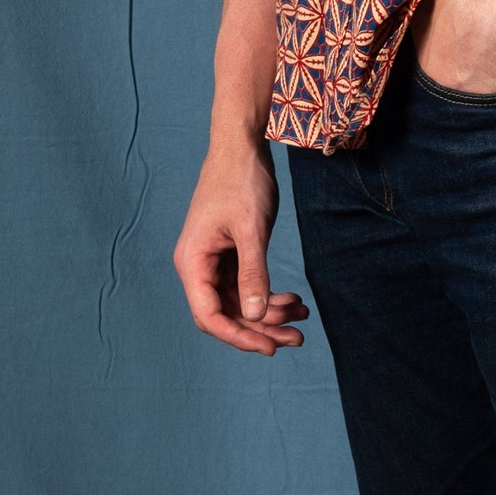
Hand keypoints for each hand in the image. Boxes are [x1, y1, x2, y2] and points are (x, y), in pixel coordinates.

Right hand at [173, 137, 308, 356]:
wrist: (242, 146)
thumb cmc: (241, 181)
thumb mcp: (252, 228)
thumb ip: (253, 273)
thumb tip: (256, 316)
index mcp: (193, 262)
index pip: (209, 315)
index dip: (239, 336)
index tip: (270, 348)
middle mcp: (198, 266)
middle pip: (226, 314)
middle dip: (261, 329)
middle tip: (298, 340)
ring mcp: (214, 261)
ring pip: (240, 302)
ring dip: (270, 314)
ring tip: (302, 315)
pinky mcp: (230, 254)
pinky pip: (247, 286)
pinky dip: (270, 295)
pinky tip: (294, 299)